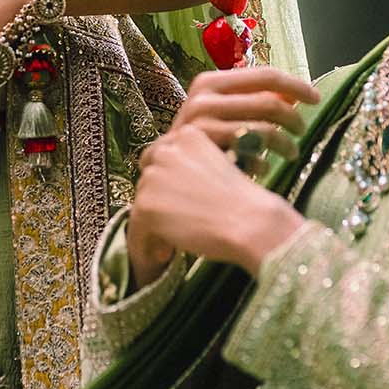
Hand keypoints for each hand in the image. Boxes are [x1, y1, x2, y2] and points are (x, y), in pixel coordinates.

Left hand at [130, 126, 304, 279]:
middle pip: (149, 178)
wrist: (251, 222)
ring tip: (173, 242)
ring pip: (143, 202)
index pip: (163, 155)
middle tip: (176, 223)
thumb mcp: (221, 167)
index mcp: (189, 135)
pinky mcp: (147, 204)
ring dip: (154, 222)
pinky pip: (136, 227)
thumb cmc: (246, 202)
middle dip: (159, 200)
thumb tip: (170, 189)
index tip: (179, 201)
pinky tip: (163, 254)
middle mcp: (167, 150)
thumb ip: (193, 169)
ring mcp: (154, 176)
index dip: (169, 180)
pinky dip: (145, 242)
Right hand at [170, 67, 319, 161]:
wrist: (162, 171)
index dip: (296, 85)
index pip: (265, 75)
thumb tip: (295, 95)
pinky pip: (250, 155)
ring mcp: (200, 125)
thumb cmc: (199, 140)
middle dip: (295, 119)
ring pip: (264, 130)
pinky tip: (263, 169)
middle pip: (269, 103)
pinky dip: (263, 163)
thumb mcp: (222, 113)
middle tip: (302, 132)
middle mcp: (202, 98)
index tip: (315, 99)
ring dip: (286, 144)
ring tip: (291, 153)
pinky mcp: (203, 151)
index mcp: (210, 82)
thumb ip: (252, 100)